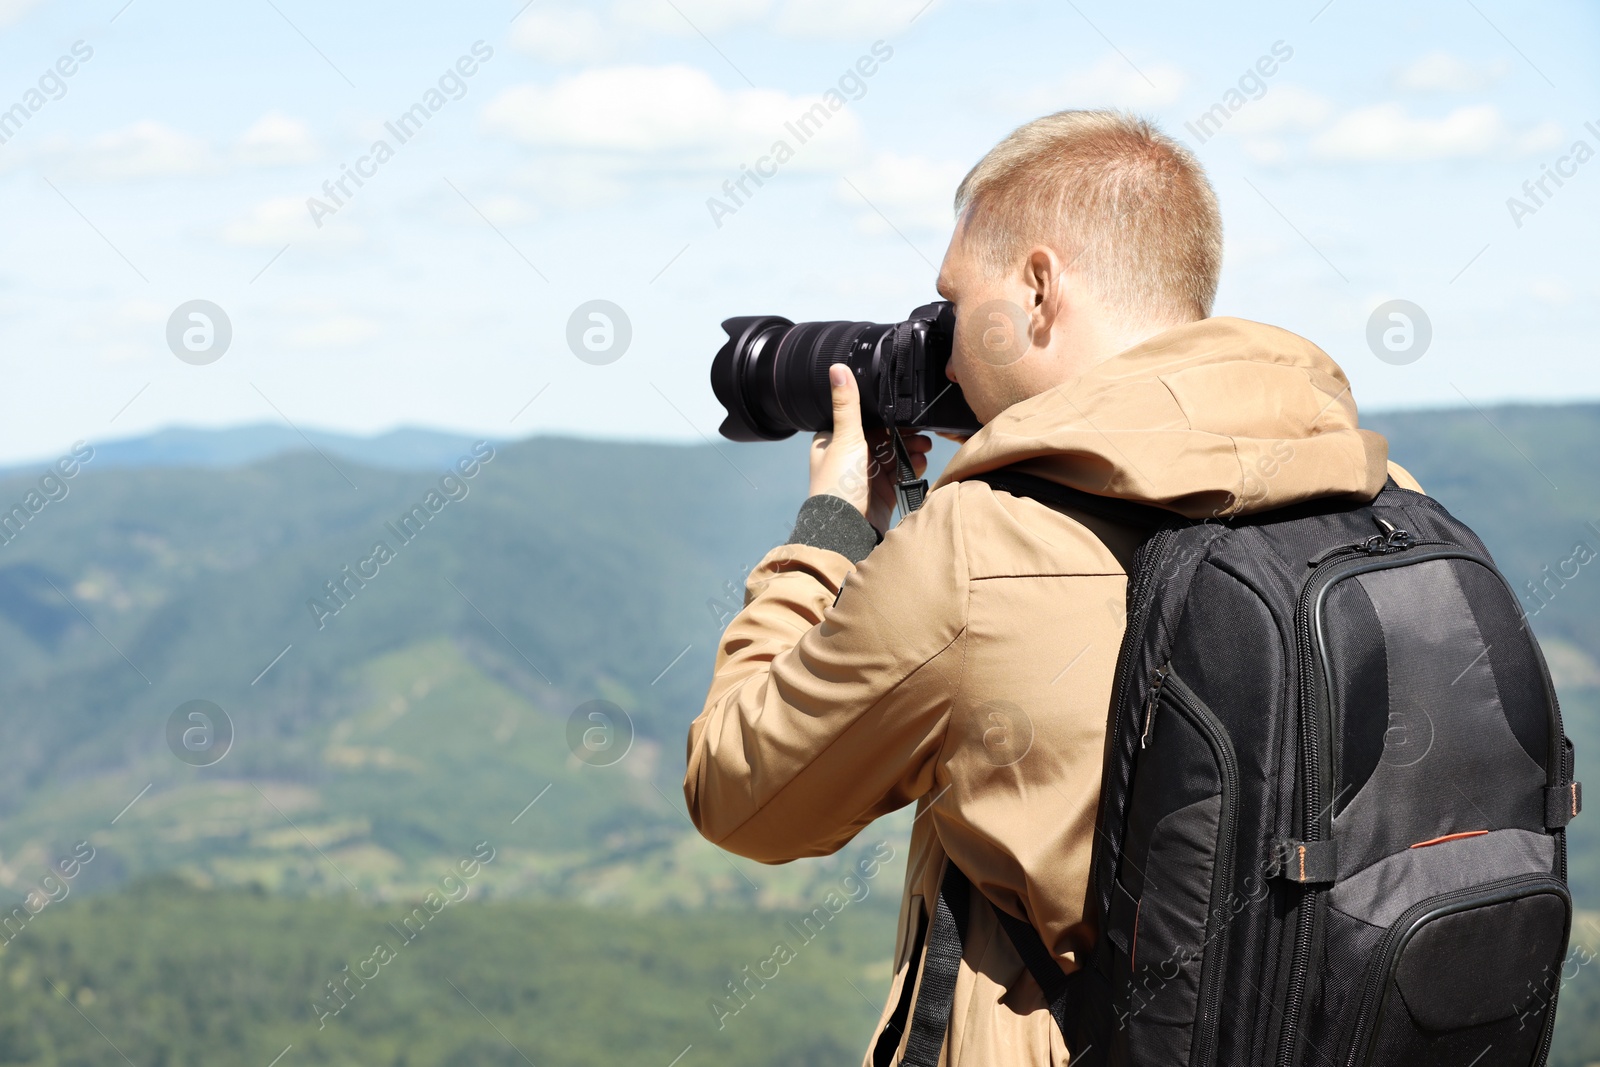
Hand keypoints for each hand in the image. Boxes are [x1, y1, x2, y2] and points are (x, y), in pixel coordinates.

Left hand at [809, 364, 930, 534]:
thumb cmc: (838, 483)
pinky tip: (919, 463)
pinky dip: (912, 467)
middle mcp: (850, 455)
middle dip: (904, 433)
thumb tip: (836, 367)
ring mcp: (866, 474)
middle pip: (883, 435)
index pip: (863, 418)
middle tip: (922, 433)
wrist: (847, 529)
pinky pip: (901, 472)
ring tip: (924, 448)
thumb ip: (847, 404)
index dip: (884, 414)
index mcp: (834, 440)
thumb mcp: (844, 438)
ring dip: (911, 449)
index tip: (905, 411)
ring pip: (894, 453)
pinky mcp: (882, 490)